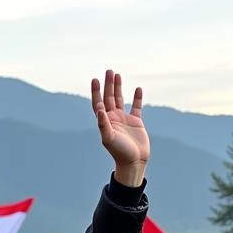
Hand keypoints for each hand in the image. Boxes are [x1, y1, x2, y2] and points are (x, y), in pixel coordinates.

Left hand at [92, 70, 149, 186]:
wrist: (133, 162)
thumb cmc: (119, 152)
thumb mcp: (109, 138)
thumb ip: (103, 124)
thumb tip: (99, 109)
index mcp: (105, 121)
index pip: (98, 103)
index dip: (96, 92)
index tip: (95, 79)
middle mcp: (113, 119)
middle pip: (109, 98)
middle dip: (108, 85)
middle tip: (108, 71)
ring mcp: (124, 120)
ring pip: (120, 100)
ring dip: (118, 87)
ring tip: (117, 75)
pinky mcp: (136, 122)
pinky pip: (137, 107)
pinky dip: (137, 98)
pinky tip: (137, 89)